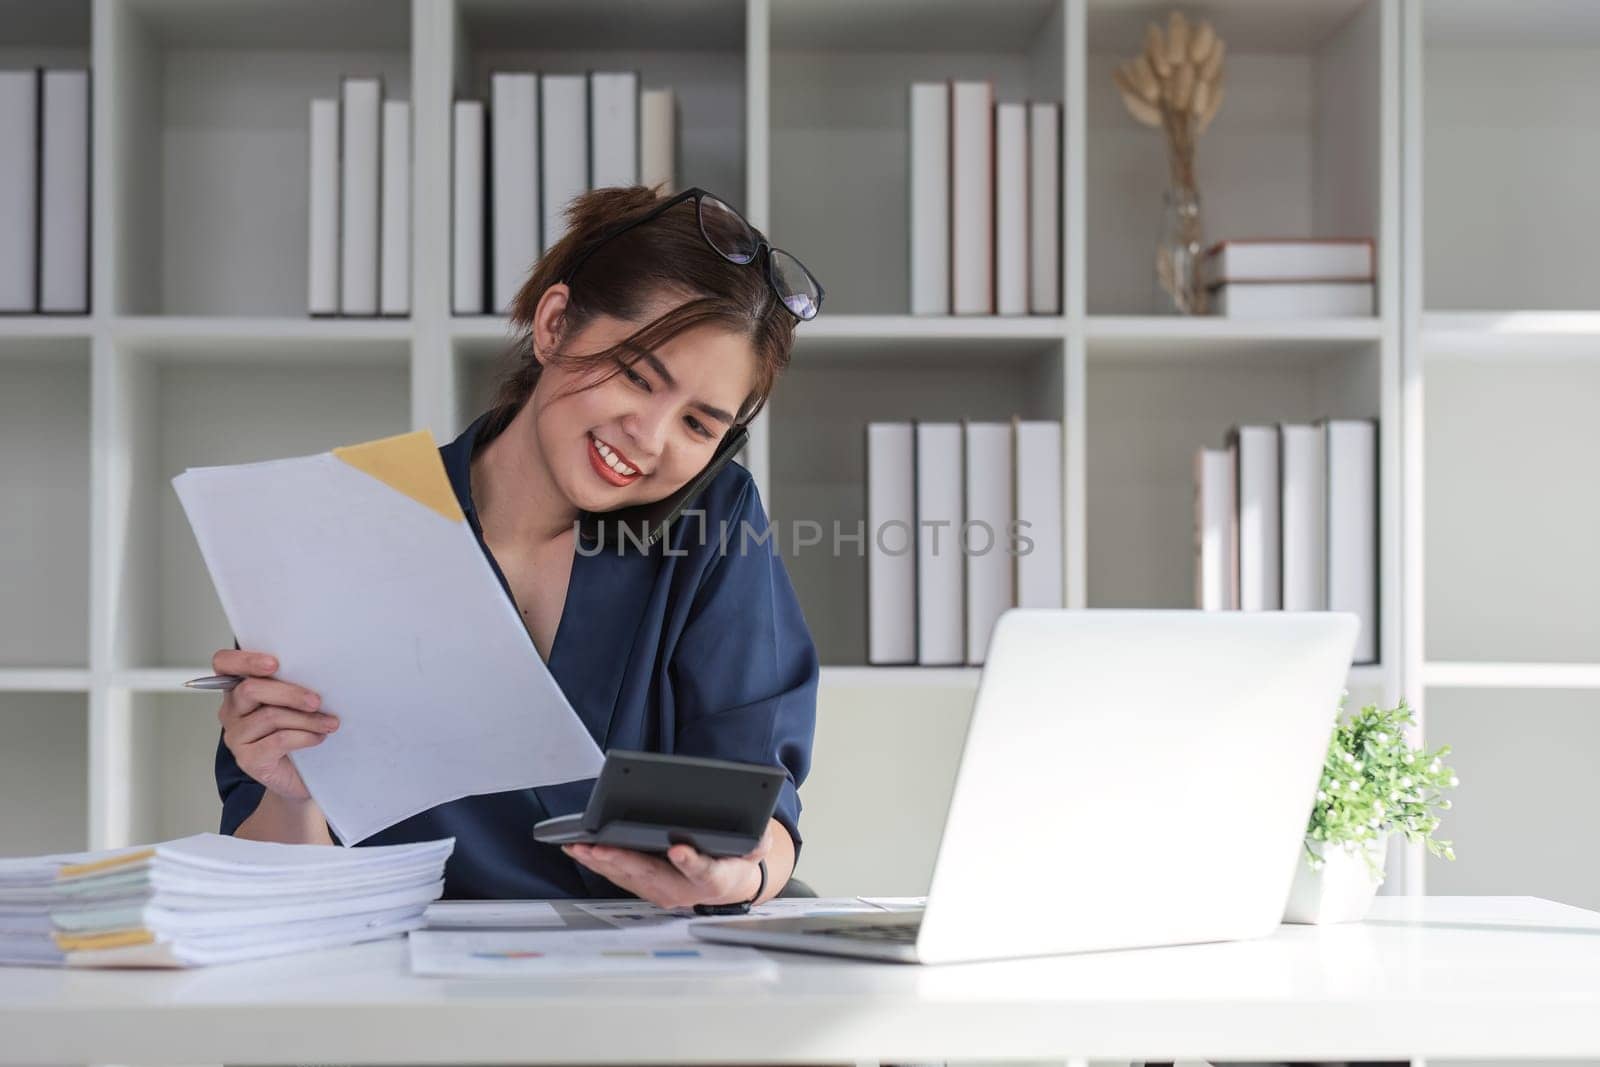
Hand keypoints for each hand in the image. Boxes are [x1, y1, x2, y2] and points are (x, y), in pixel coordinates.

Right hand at [214, 648, 339, 802]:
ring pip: (269, 716)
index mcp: (238, 689)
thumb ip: (293, 684)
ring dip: (306, 718)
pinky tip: (318, 737)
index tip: (274, 664)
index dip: (245, 660)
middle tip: (317, 701)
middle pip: (250, 689)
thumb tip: (318, 672)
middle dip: (290, 693)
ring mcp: (236, 736)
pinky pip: (277, 741)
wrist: (299, 776)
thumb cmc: (297, 732)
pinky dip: (303, 737)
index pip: (224, 664)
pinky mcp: (247, 759)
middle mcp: (232, 711)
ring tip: (329, 723)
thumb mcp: (294, 703)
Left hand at [562, 828, 771, 909]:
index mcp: (714, 879)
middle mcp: (683, 890)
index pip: (703, 871)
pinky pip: (618, 875)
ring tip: (579, 846)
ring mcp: (660, 890)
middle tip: (601, 846)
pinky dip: (597, 861)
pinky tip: (579, 848)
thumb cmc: (737, 860)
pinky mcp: (644, 886)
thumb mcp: (757, 848)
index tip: (680, 850)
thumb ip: (759, 842)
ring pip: (627, 876)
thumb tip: (758, 832)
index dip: (691, 861)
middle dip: (623, 860)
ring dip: (601, 861)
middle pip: (651, 875)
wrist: (728, 882)